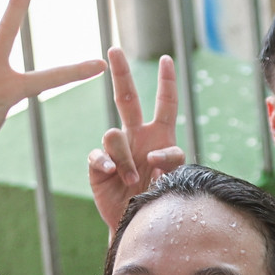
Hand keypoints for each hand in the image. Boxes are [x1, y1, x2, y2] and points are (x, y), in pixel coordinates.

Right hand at [88, 48, 183, 231]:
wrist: (137, 224)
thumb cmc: (160, 200)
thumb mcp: (175, 180)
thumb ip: (170, 163)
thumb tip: (150, 156)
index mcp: (160, 136)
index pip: (165, 104)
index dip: (166, 82)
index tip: (166, 59)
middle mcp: (137, 136)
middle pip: (127, 99)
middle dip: (120, 73)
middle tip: (114, 50)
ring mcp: (116, 150)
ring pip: (113, 134)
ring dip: (125, 157)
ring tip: (133, 179)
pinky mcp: (99, 166)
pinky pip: (98, 156)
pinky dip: (107, 163)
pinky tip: (112, 174)